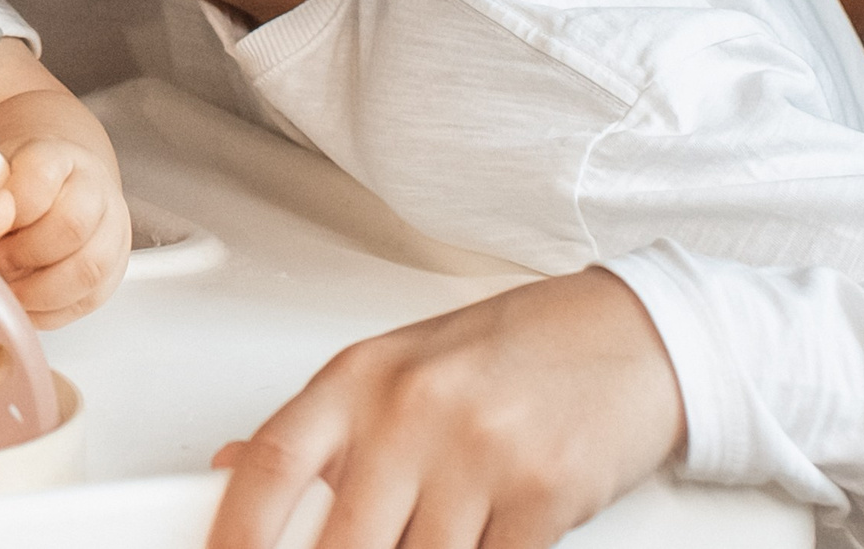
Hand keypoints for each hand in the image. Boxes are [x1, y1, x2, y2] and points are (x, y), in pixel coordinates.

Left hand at [0, 136, 130, 326]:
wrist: (55, 186)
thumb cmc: (14, 185)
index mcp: (58, 156)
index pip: (39, 178)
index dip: (7, 208)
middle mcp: (94, 189)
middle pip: (71, 227)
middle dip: (23, 253)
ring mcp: (111, 230)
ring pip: (88, 270)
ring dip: (38, 289)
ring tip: (7, 285)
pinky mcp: (113, 270)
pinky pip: (89, 300)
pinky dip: (50, 310)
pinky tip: (25, 301)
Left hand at [208, 269, 686, 548]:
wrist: (628, 335)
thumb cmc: (509, 351)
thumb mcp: (396, 370)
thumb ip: (325, 427)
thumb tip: (235, 466)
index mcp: (360, 378)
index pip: (273, 464)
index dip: (237, 530)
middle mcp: (411, 411)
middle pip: (342, 539)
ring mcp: (477, 454)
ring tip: (421, 539)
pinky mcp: (543, 495)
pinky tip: (474, 544)